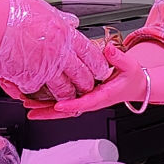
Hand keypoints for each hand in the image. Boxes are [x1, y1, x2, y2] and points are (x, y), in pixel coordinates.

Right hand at [0, 0, 110, 100]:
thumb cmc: (12, 14)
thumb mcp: (43, 10)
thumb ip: (59, 19)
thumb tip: (71, 22)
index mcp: (63, 35)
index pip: (90, 53)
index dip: (98, 64)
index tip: (101, 69)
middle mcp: (58, 53)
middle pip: (81, 75)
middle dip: (87, 84)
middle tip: (87, 87)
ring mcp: (44, 68)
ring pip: (64, 89)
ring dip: (67, 95)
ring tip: (67, 97)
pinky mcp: (28, 79)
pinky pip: (38, 91)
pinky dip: (37, 92)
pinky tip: (36, 91)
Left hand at [29, 43, 150, 118]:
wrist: (135, 86)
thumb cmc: (131, 78)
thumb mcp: (129, 65)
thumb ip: (118, 58)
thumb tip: (109, 50)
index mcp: (103, 96)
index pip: (85, 103)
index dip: (71, 105)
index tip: (58, 105)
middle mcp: (92, 101)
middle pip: (69, 111)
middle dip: (49, 113)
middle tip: (32, 112)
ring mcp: (85, 100)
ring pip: (64, 109)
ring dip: (45, 110)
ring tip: (28, 107)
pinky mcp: (82, 97)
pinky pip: (64, 103)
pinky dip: (50, 104)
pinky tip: (36, 102)